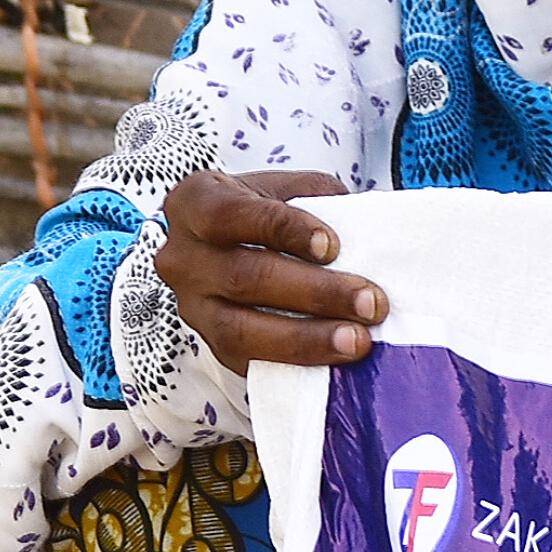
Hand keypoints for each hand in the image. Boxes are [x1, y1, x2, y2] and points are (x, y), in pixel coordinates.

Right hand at [157, 168, 381, 371]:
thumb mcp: (289, 189)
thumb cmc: (269, 210)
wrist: (239, 245)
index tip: (332, 246)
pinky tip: (336, 359)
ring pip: (239, 330)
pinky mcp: (212, 346)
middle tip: (369, 302)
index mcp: (195, 203)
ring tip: (357, 340)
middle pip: (243, 277)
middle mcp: (182, 257)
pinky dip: (296, 362)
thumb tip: (369, 238)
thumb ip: (319, 203)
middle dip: (314, 292)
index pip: (230, 215)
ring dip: (306, 338)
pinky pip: (248, 362)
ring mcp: (192, 306)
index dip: (283, 230)